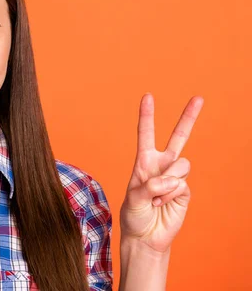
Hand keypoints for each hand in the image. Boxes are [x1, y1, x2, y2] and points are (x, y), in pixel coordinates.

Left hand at [120, 93, 203, 253]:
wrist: (145, 236)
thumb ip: (149, 186)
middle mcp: (162, 165)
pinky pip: (181, 184)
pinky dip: (169, 194)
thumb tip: (168, 180)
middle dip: (189, 117)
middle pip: (179, 137)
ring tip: (156, 197)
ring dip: (167, 182)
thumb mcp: (133, 198)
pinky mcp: (184, 190)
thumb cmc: (134, 215)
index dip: (147, 115)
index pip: (146, 134)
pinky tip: (162, 204)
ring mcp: (175, 177)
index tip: (148, 96)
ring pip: (181, 165)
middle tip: (199, 98)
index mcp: (144, 161)